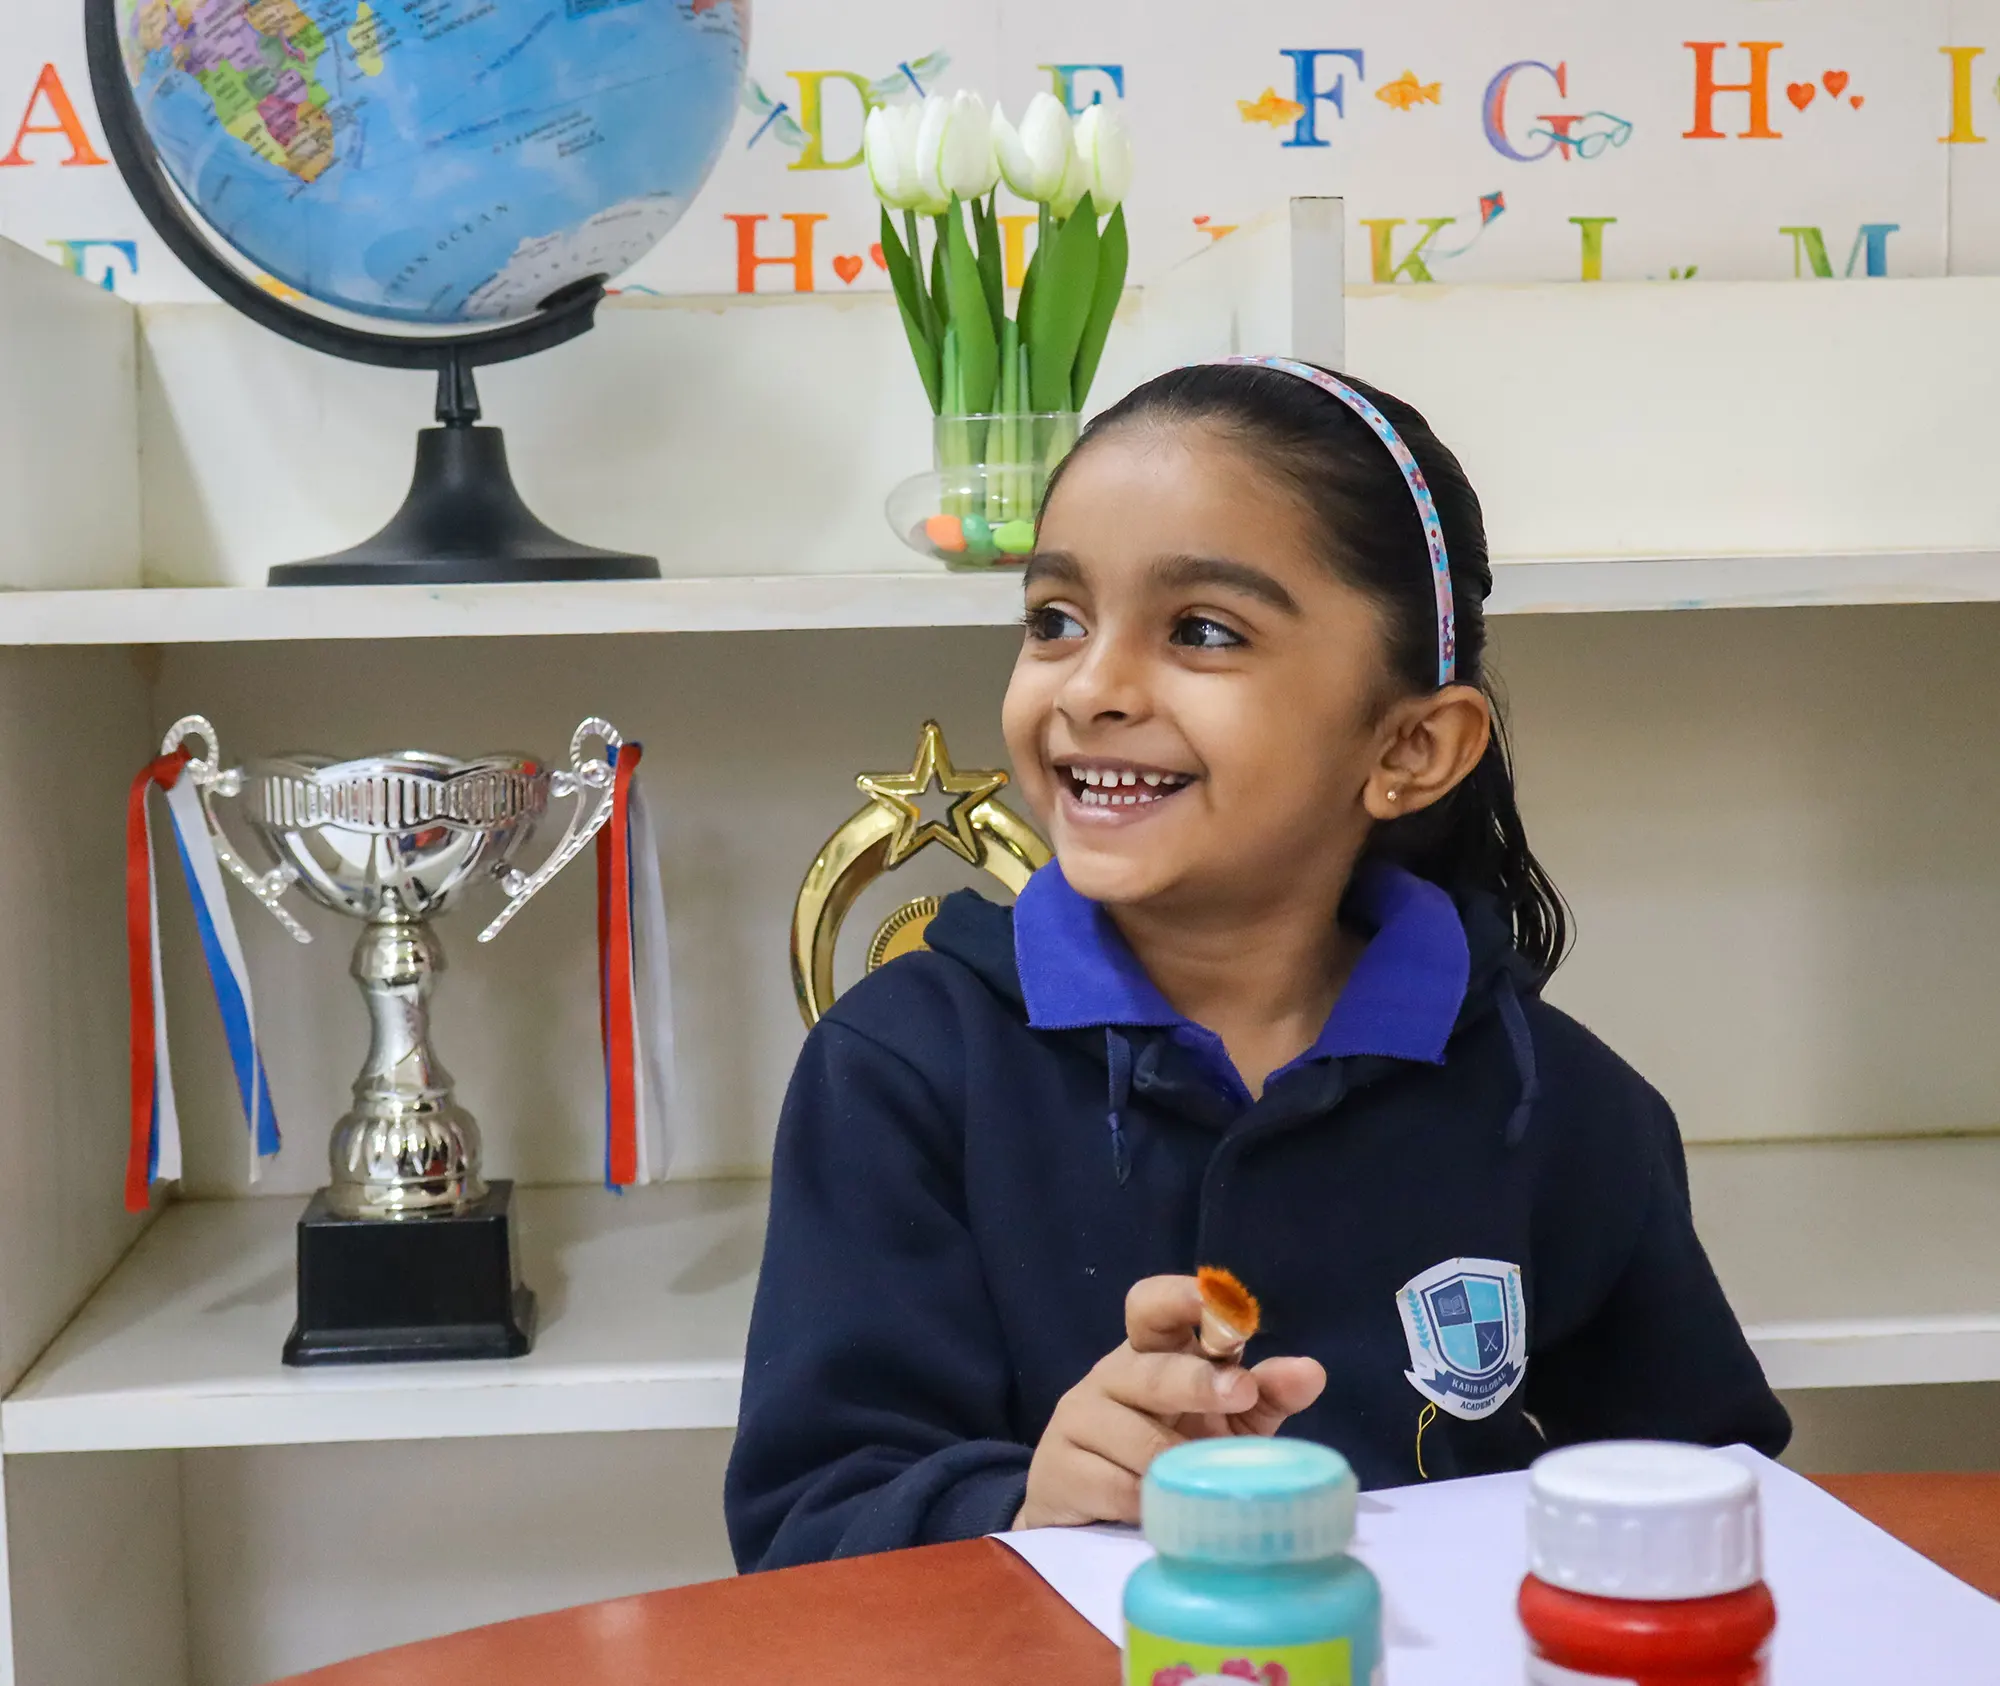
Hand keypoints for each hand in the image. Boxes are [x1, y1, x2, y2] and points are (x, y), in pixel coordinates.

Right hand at [1013, 1274, 1326, 1529]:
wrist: (1086, 1512)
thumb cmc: (1168, 1450)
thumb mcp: (1224, 1420)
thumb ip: (1265, 1392)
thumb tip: (1312, 1371)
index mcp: (1152, 1351)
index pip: (1152, 1305)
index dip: (1180, 1298)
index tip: (1216, 1303)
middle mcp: (1113, 1374)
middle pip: (1151, 1369)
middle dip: (1196, 1380)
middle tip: (1239, 1392)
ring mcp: (1079, 1416)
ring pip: (1136, 1436)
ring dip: (1176, 1465)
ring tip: (1197, 1486)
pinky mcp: (1058, 1466)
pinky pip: (1113, 1485)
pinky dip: (1145, 1502)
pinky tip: (1156, 1510)